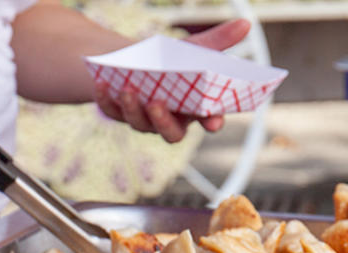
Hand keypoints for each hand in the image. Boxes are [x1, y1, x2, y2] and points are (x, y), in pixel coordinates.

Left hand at [94, 19, 251, 142]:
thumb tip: (245, 24)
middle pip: (171, 133)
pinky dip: (106, 99)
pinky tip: (102, 84)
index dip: (212, 122)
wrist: (137, 60)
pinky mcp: (118, 112)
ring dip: (133, 109)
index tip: (213, 120)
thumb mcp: (194, 50)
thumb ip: (218, 41)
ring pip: (139, 124)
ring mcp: (142, 119)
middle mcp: (169, 120)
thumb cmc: (172, 61)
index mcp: (194, 108)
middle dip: (163, 121)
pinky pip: (111, 111)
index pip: (208, 121)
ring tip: (129, 90)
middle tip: (158, 103)